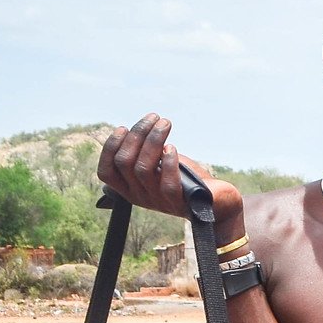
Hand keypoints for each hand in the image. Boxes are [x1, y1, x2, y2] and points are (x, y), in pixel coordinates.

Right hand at [96, 114, 244, 229]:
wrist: (215, 202)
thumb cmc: (185, 179)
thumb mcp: (160, 164)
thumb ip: (146, 152)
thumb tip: (138, 129)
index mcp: (129, 188)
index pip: (106, 171)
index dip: (110, 147)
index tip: (123, 127)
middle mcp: (140, 196)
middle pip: (125, 163)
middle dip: (137, 134)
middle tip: (154, 117)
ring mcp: (158, 202)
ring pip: (143, 169)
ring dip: (153, 140)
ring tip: (165, 123)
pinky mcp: (179, 204)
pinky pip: (168, 185)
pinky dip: (169, 163)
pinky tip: (172, 148)